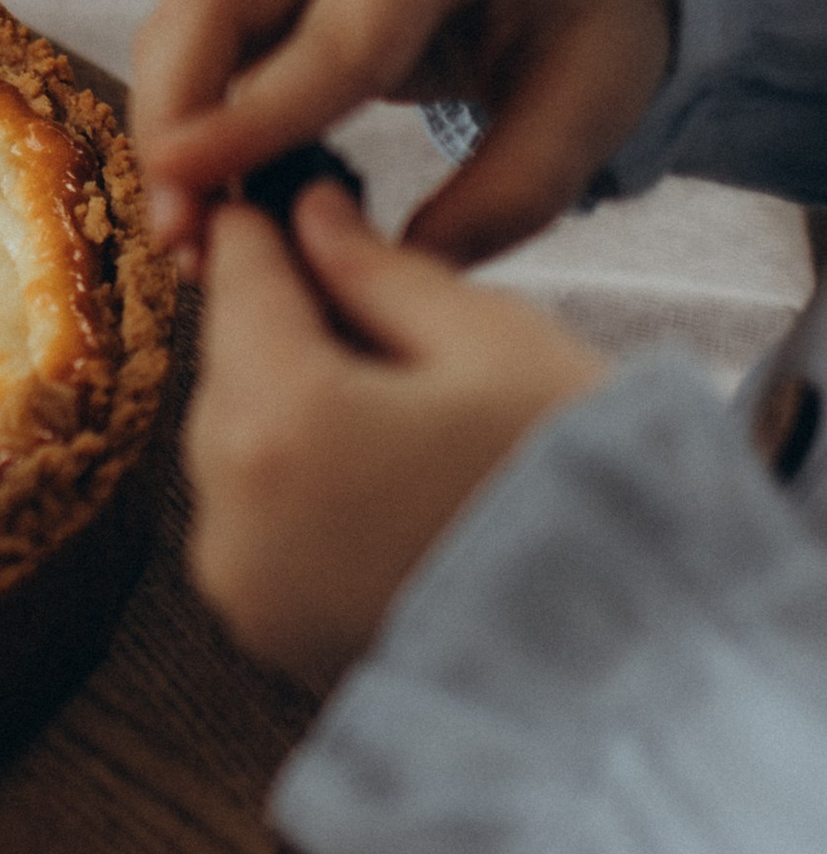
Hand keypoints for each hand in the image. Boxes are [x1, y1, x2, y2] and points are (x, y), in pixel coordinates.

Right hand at [131, 0, 680, 266]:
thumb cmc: (591, 19)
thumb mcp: (593, 106)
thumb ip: (504, 195)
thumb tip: (383, 270)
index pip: (337, 32)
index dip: (257, 118)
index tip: (189, 190)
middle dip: (175, 115)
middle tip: (174, 234)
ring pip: (185, 8)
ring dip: (165, 118)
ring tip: (183, 231)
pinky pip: (197, 26)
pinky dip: (184, 107)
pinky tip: (199, 190)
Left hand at [188, 181, 606, 687]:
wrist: (623, 655)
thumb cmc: (575, 480)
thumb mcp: (490, 344)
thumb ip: (379, 271)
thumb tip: (311, 214)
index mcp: (281, 417)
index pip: (240, 282)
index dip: (263, 229)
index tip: (286, 198)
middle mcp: (230, 504)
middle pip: (230, 367)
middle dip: (285, 326)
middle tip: (363, 299)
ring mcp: (239, 579)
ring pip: (233, 444)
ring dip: (288, 408)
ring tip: (392, 402)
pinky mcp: (264, 628)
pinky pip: (253, 520)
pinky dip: (296, 486)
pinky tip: (380, 477)